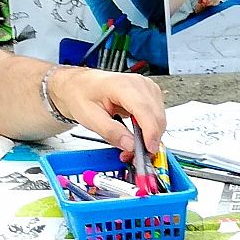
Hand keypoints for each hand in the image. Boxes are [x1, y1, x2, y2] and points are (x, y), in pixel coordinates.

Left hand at [48, 66, 166, 156]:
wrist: (80, 86)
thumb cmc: (82, 95)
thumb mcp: (89, 117)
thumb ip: (111, 132)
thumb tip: (130, 145)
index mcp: (122, 85)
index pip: (144, 110)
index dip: (150, 132)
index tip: (148, 150)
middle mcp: (139, 84)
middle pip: (156, 116)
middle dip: (149, 140)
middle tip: (133, 155)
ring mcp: (147, 88)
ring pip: (160, 119)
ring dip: (150, 137)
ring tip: (131, 145)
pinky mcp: (150, 95)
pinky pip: (157, 117)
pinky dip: (150, 130)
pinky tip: (137, 135)